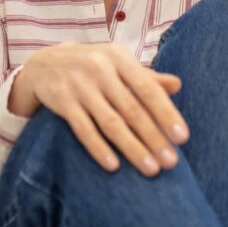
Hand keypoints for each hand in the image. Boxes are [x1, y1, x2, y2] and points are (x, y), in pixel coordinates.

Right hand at [10, 42, 188, 175]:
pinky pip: (83, 128)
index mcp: (119, 57)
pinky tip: (113, 166)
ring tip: (150, 169)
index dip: (166, 113)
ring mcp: (79, 85)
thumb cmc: (92, 66)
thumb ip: (146, 77)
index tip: (182, 138)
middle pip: (131, 109)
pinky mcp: (62, 100)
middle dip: (153, 137)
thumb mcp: (117, 63)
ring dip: (132, 147)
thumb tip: (178, 85)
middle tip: (171, 162)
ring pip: (110, 122)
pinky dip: (98, 148)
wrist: (44, 63)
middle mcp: (100, 68)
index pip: (147, 88)